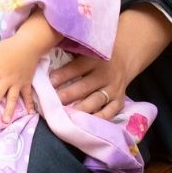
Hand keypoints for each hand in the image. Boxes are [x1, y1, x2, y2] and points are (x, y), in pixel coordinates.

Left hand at [0, 33, 39, 121]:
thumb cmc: (9, 47)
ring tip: (6, 121)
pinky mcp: (26, 83)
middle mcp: (7, 78)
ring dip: (10, 109)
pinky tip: (30, 113)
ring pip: (13, 98)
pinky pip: (27, 95)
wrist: (29, 45)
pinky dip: (29, 104)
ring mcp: (18, 82)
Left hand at [48, 5, 171, 119]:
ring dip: (79, 109)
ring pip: (95, 101)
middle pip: (84, 87)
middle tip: (51, 103)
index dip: (61, 76)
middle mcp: (105, 75)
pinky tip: (84, 124)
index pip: (76, 68)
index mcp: (95, 59)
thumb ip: (70, 50)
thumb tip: (45, 54)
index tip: (47, 83)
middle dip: (67, 95)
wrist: (126, 56)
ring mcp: (113, 89)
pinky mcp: (119, 100)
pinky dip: (97, 119)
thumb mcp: (87, 47)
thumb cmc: (98, 52)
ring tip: (64, 116)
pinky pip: (109, 113)